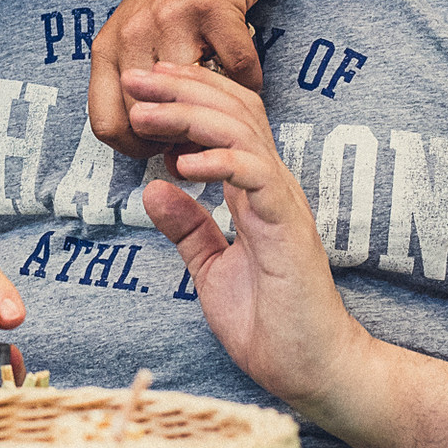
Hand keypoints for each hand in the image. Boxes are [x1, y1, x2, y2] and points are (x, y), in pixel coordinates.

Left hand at [90, 0, 280, 157]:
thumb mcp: (135, 36)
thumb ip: (130, 83)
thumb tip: (142, 141)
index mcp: (109, 47)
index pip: (106, 123)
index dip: (134, 148)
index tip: (159, 147)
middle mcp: (134, 33)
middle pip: (147, 118)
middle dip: (176, 139)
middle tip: (198, 136)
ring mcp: (172, 19)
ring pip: (192, 98)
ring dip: (216, 113)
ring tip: (226, 108)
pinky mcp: (214, 8)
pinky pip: (238, 71)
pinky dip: (249, 83)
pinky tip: (248, 77)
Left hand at [127, 62, 372, 409]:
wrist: (310, 370)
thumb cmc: (270, 324)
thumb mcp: (212, 269)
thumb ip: (189, 228)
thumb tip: (152, 189)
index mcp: (256, 190)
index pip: (228, 119)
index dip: (188, 93)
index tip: (143, 85)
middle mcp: (273, 186)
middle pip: (235, 110)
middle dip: (183, 86)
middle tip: (137, 77)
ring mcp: (283, 205)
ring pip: (243, 133)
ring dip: (190, 115)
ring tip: (147, 113)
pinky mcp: (288, 230)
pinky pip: (257, 177)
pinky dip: (220, 161)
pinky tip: (182, 164)